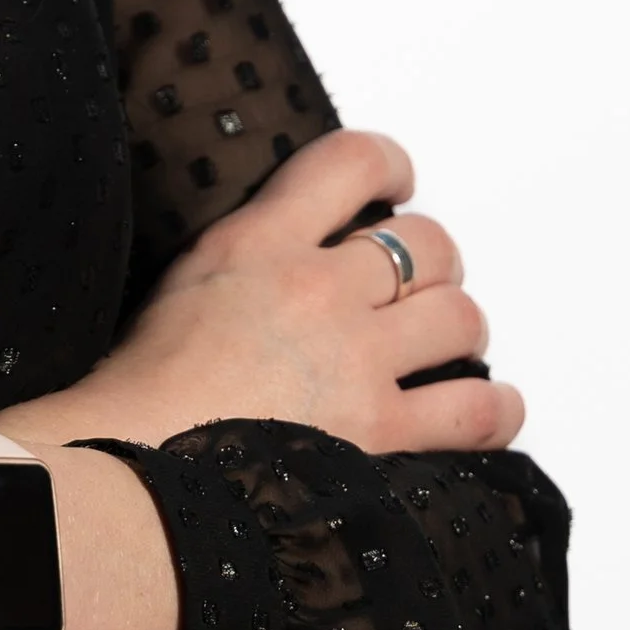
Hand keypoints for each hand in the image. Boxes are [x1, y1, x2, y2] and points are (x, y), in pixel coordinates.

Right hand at [0, 128, 525, 461]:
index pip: (352, 161)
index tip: (396, 185)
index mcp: (260, 240)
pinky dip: (495, 407)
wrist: (135, 467)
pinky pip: (476, 410)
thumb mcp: (186, 280)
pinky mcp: (379, 432)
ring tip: (441, 346)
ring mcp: (355, 361)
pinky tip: (488, 407)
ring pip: (461, 317)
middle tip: (416, 286)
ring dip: (458, 329)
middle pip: (428, 242)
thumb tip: (293, 246)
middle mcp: (318, 288)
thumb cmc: (144, 386)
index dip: (390, 165)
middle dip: (433, 262)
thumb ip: (249, 251)